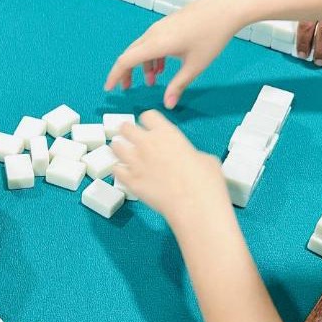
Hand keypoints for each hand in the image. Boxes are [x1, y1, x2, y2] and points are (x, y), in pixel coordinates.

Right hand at [104, 0, 239, 108]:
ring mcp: (161, 26)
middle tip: (128, 88)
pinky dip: (152, 56)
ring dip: (144, 65)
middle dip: (127, 72)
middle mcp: (154, 33)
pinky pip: (152, 41)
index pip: (125, 61)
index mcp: (156, 43)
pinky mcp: (169, 23)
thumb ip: (178, 85)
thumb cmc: (211, 35)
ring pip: (143, 48)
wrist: (225, 7)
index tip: (110, 88)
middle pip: (131, 54)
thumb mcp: (194, 65)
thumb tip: (168, 104)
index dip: (115, 76)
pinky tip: (164, 65)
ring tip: (154, 81)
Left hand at [112, 111, 230, 222]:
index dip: (148, 122)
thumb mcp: (204, 158)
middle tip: (130, 137)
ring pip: (116, 147)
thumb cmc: (205, 181)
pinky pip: (116, 170)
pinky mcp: (131, 181)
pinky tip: (124, 173)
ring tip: (123, 154)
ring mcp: (136, 162)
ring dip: (119, 149)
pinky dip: (119, 171)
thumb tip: (189, 159)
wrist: (195, 205)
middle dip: (127, 131)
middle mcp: (147, 144)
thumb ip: (189, 153)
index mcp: (167, 133)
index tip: (149, 128)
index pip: (148, 116)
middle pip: (126, 128)